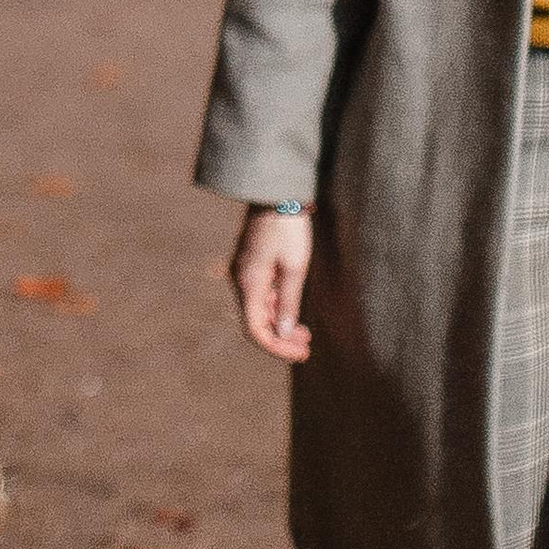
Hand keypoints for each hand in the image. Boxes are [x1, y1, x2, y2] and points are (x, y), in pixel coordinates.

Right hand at [231, 204, 311, 361]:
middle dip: (281, 339)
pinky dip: (277, 308)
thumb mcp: (295, 268)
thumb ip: (288, 303)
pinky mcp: (251, 266)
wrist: (276, 194)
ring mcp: (244, 273)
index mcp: (249, 284)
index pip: (256, 330)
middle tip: (307, 347)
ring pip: (259, 310)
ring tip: (305, 334)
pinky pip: (261, 296)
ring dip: (280, 325)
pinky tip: (293, 312)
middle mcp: (241, 281)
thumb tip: (282, 333)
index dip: (277, 348)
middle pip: (257, 322)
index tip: (301, 354)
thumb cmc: (288, 229)